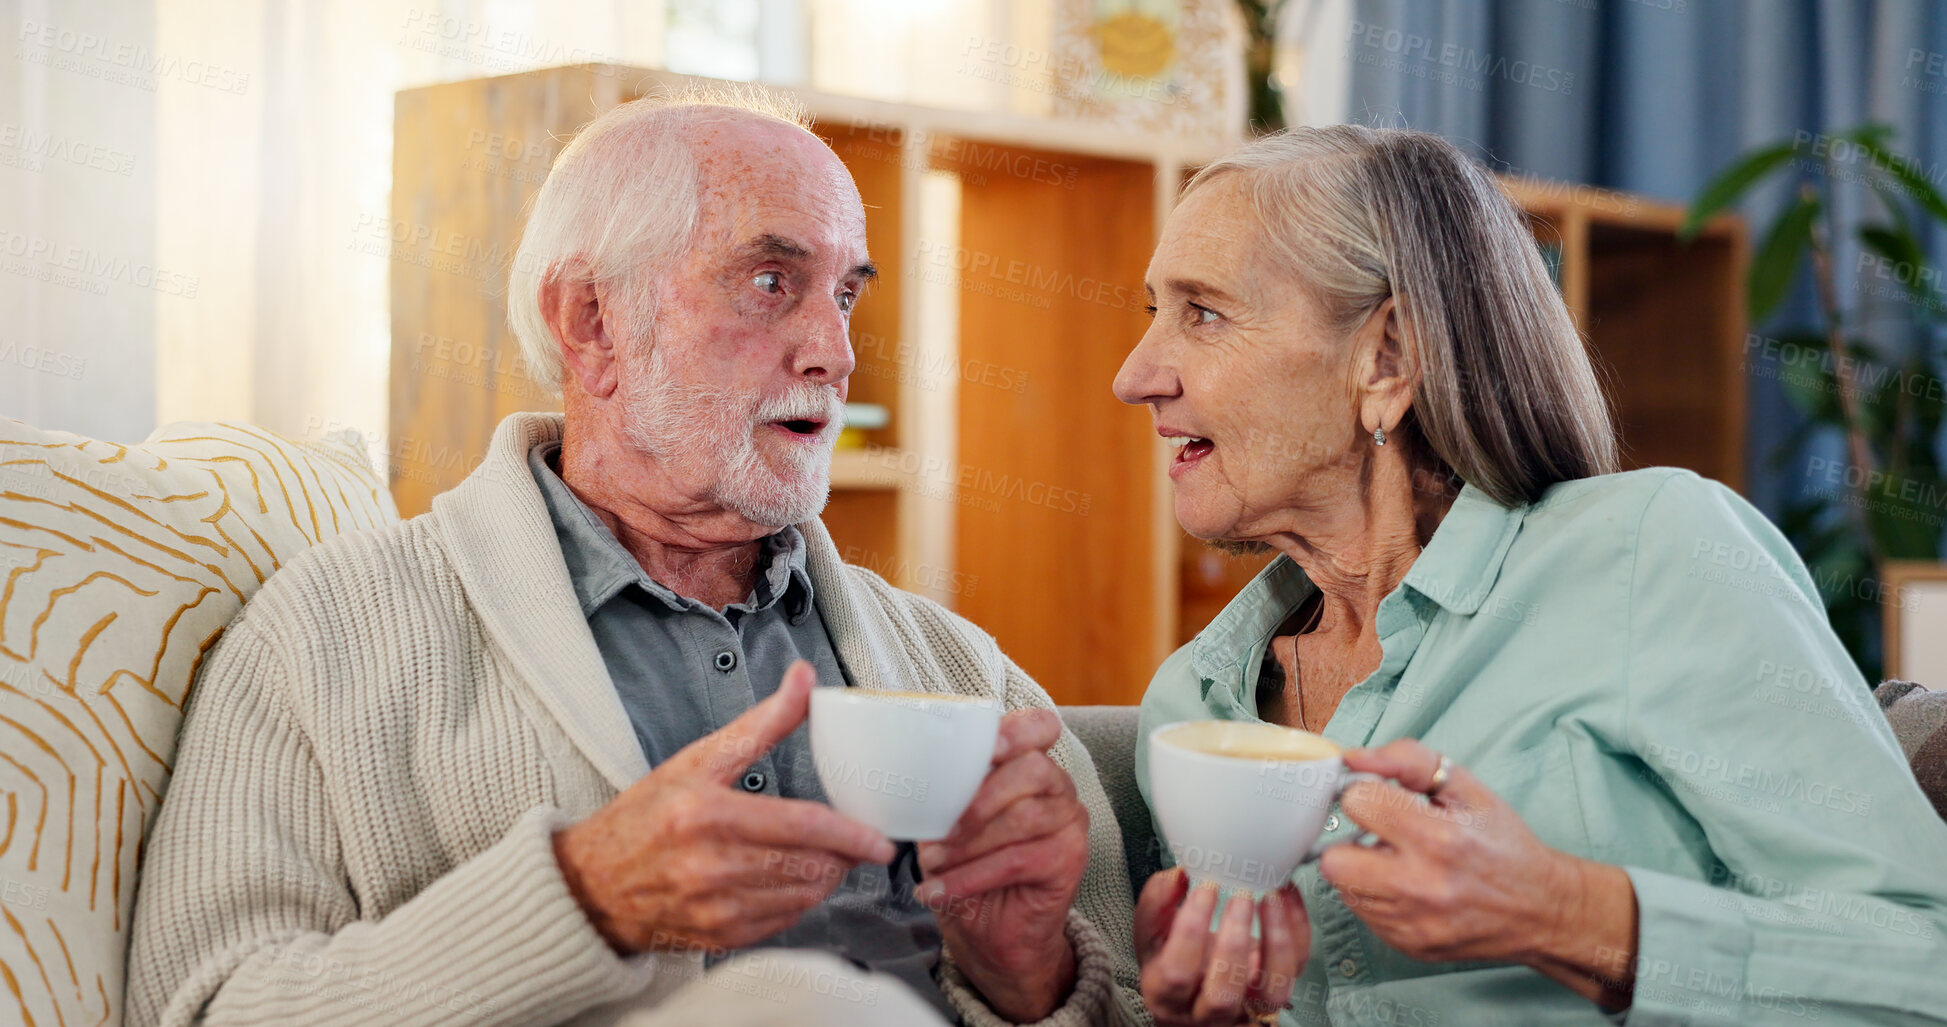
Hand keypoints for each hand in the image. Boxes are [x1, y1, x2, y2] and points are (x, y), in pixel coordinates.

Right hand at [552, 660, 895, 953]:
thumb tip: (804, 679)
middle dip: (844, 856)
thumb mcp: (698, 759)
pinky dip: (798, 902)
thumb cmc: (645, 816)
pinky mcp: (719, 938)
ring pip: (803, 898)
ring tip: (824, 858)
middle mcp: (711, 867)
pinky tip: (791, 881)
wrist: (591, 885)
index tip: (880, 841)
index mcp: (707, 815)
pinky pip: (783, 922)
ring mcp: (715, 909)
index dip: (850, 835)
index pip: (801, 827)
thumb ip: (760, 723)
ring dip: (826, 879)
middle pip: (810, 866)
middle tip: (854, 842)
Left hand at [915, 708, 1088, 1020]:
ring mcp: (1069, 824)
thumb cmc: (968, 866)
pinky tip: (940, 891)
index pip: (1040, 727)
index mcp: (1029, 764)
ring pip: (1024, 818)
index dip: (1017, 731)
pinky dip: (970, 877)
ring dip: (969, 843)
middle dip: (981, 797)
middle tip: (941, 829)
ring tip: (933, 863)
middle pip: (1032, 770)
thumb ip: (946, 793)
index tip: (988, 748)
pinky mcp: (1068, 861)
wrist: (992, 933)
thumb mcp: (948, 823)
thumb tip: (914, 777)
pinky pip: (1017, 861)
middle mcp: (1058, 788)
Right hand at [1135, 868, 1305, 1025]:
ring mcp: (1246, 1008)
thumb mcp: (1150, 935)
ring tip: (1271, 898)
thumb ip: (1156, 904)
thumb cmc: (1171, 961)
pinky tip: (1286, 897)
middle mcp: (1206, 1012)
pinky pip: (1296, 967)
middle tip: (1240, 897)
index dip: (1190, 931)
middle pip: (1223, 994)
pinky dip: (1297, 929)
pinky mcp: (1276, 994)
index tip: (1203, 890)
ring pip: (1271, 991)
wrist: (1193, 994)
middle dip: (1234, 944)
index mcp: (1165, 997)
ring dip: (1276, 942)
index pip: (1176, 974)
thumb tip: (1178, 875)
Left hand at [1322, 739, 1636, 1006]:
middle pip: (1333, 858)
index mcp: (1437, 838)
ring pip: (1344, 888)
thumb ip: (1407, 760)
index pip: (1356, 803)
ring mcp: (1412, 923)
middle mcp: (1420, 886)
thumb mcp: (1466, 787)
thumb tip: (1354, 758)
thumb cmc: (1502, 843)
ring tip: (1397, 861)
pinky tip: (1406, 886)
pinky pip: (1363, 914)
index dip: (1367, 794)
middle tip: (1378, 835)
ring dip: (1362, 869)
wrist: (1541, 908)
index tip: (1382, 799)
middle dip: (1351, 839)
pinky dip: (1376, 897)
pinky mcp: (1407, 944)